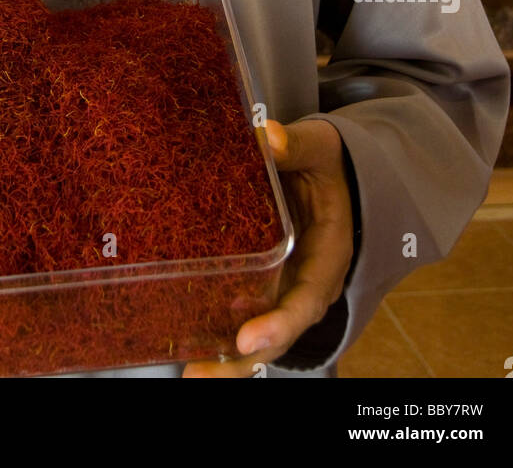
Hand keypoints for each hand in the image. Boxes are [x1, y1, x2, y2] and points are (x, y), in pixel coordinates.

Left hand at [182, 117, 352, 377]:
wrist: (331, 175)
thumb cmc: (327, 165)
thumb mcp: (321, 149)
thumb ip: (298, 145)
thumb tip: (269, 139)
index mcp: (326, 258)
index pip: (305, 302)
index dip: (278, 324)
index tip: (248, 339)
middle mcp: (304, 285)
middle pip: (277, 335)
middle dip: (240, 360)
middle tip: (200, 374)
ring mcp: (281, 290)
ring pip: (255, 335)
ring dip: (223, 358)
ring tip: (187, 371)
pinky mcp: (260, 284)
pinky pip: (239, 314)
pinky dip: (215, 331)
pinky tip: (181, 340)